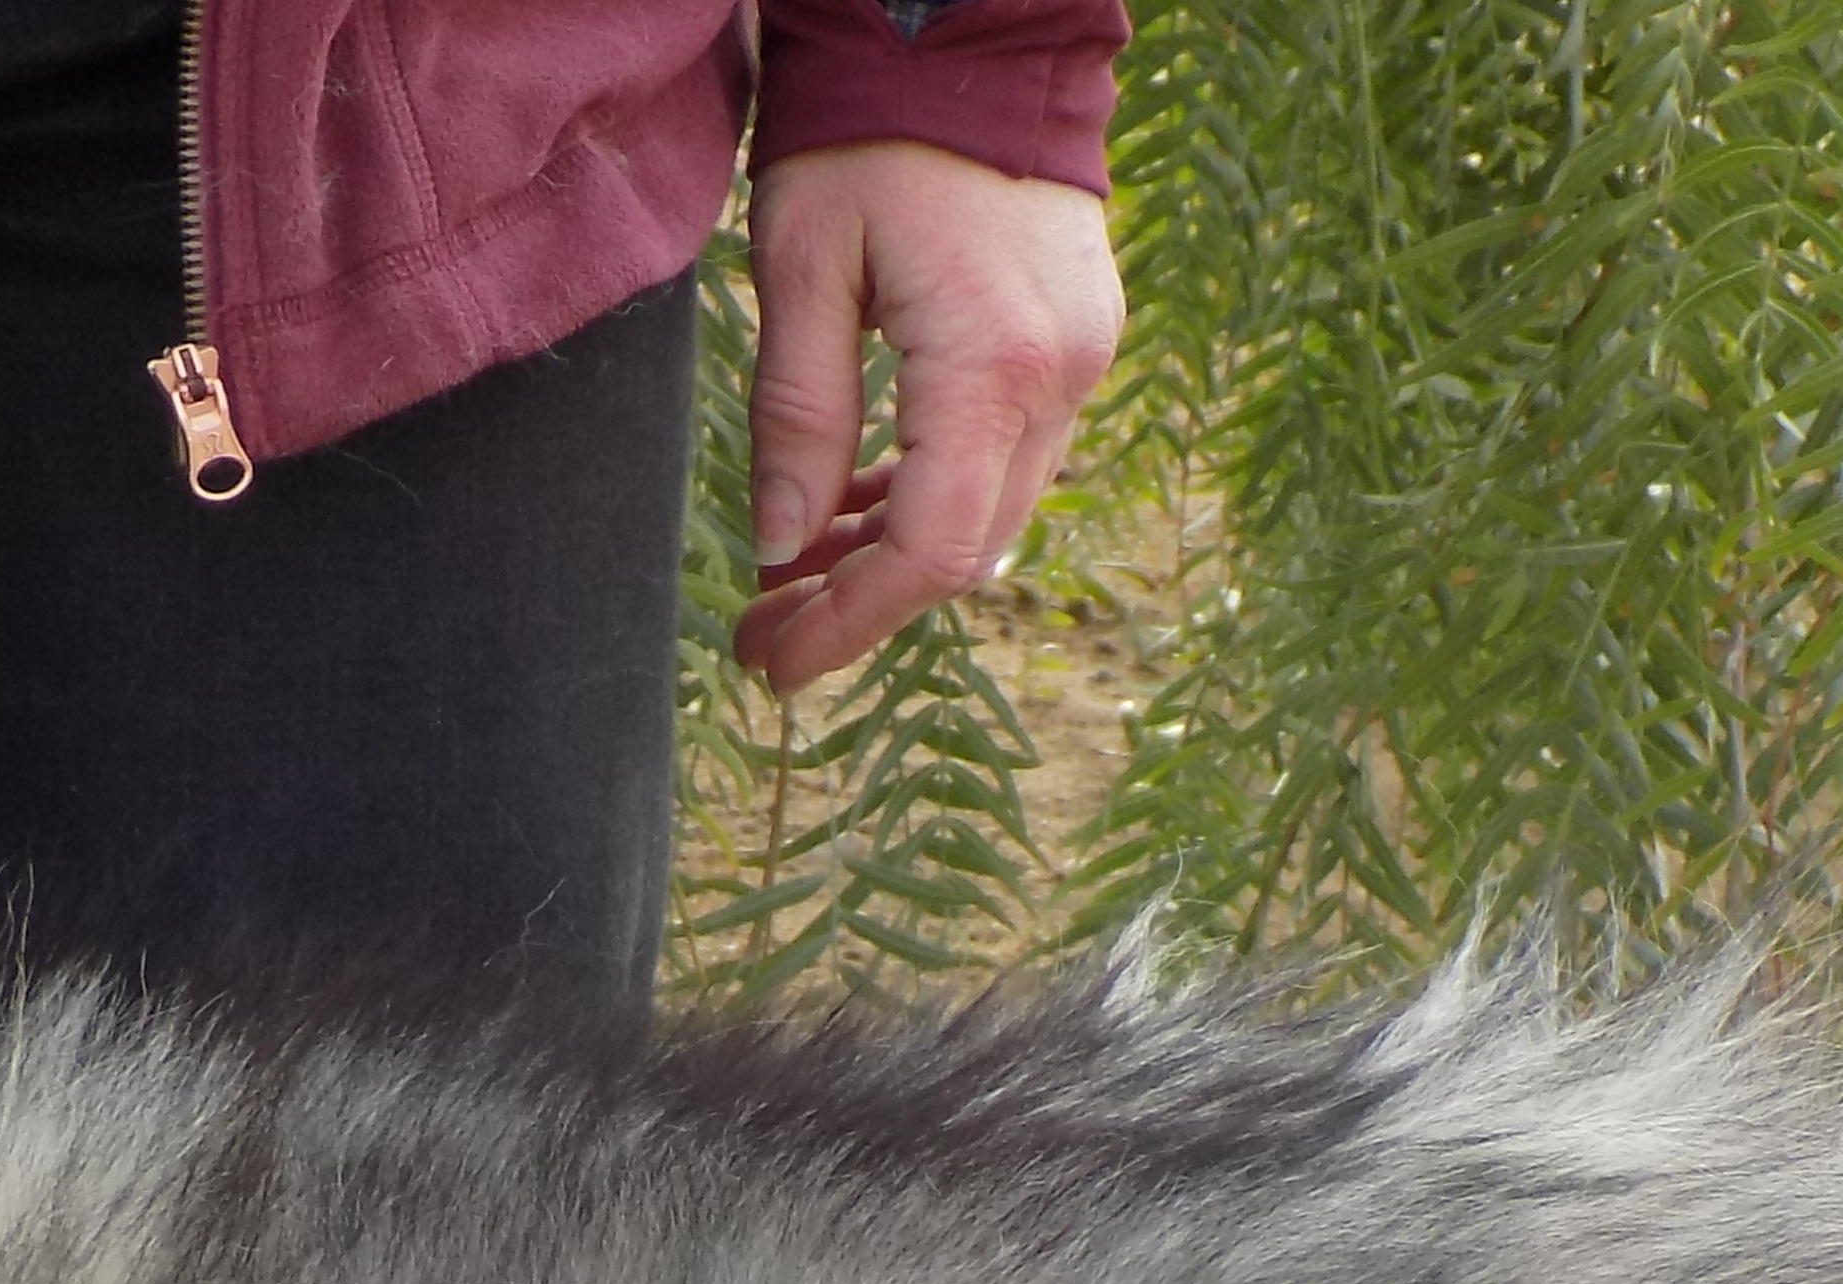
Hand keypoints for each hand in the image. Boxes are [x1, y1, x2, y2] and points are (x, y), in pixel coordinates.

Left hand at [735, 139, 1123, 691]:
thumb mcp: (801, 267)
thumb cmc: (873, 132)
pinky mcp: (1077, 341)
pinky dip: (931, 495)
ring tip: (791, 566)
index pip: (929, 554)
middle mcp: (1060, 377)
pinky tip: (856, 503)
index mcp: (992, 366)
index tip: (770, 661)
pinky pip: (1007, 457)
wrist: (969, 35)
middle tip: (761, 626)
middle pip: (964, 550)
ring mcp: (1082, 361)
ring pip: (989, 511)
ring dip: (890, 551)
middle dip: (857, 602)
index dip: (847, 625)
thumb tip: (778, 545)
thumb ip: (797, 414)